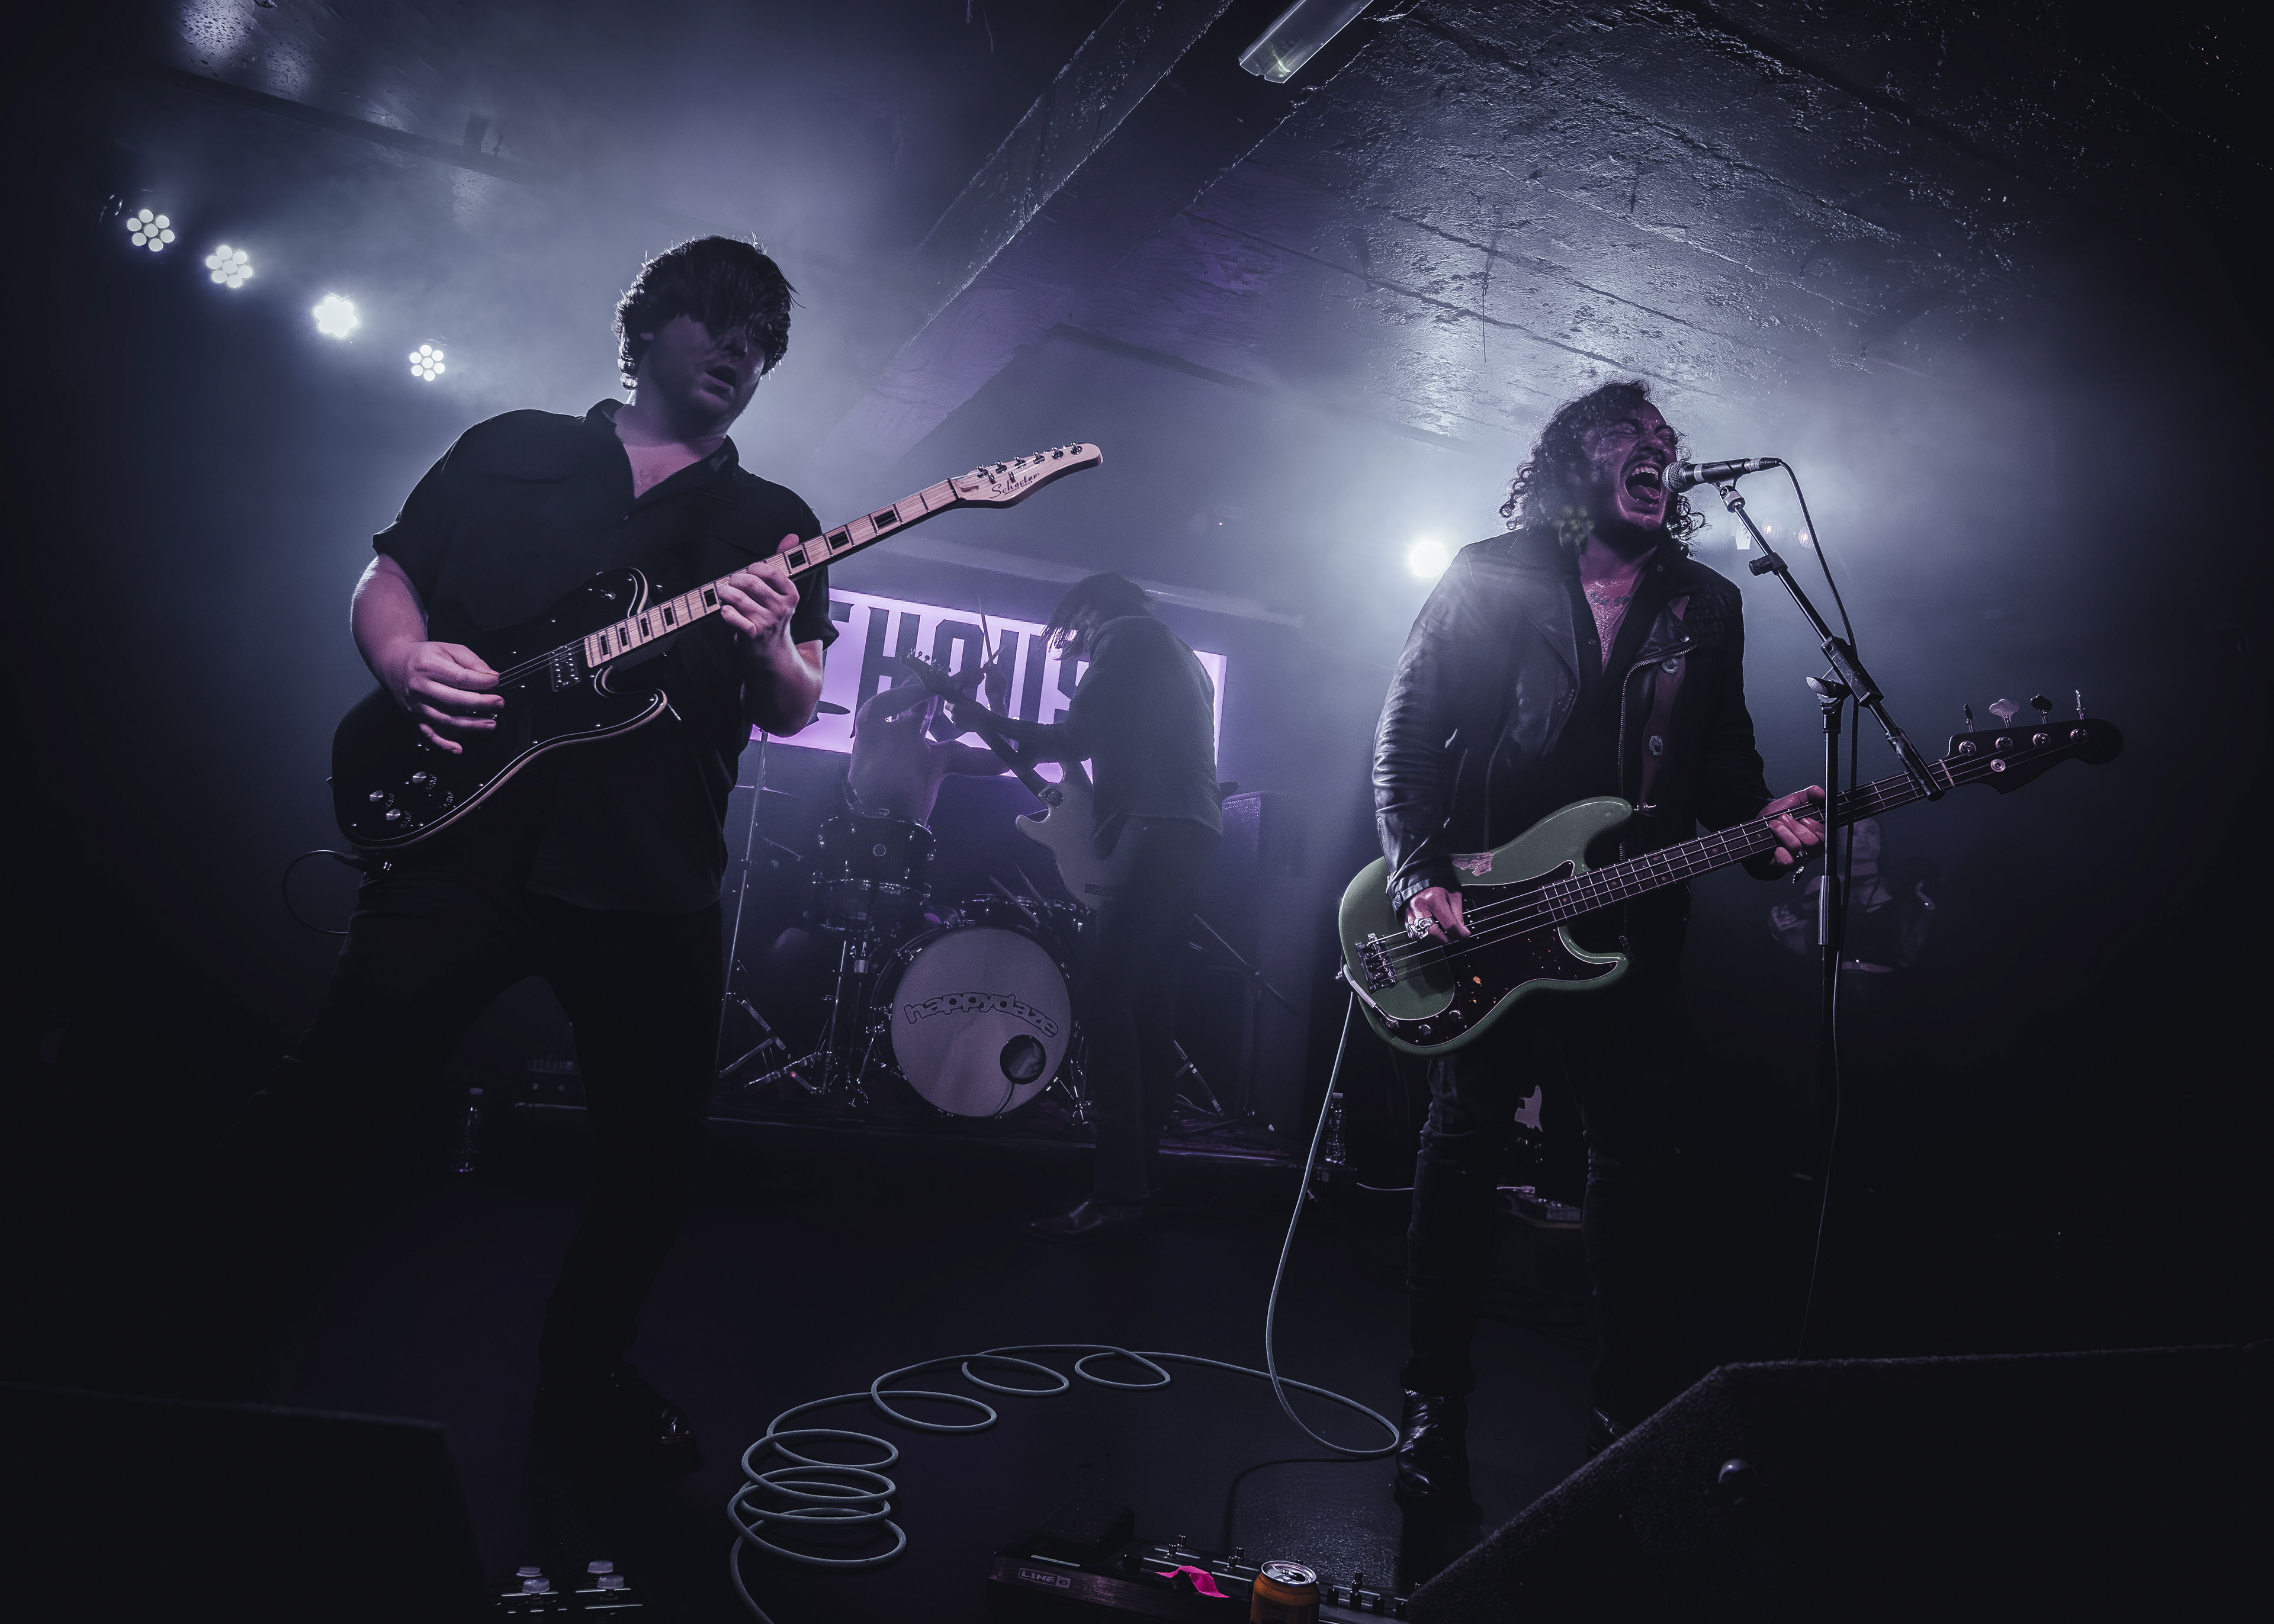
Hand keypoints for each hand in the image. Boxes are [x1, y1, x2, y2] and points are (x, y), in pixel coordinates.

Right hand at [383, 640, 500, 754]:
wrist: (394, 664)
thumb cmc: (424, 656)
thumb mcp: (448, 648)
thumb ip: (471, 661)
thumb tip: (491, 676)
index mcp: (428, 666)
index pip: (460, 678)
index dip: (482, 682)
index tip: (495, 681)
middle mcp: (420, 687)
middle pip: (454, 700)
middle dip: (481, 704)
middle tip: (499, 703)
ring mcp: (416, 705)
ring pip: (446, 720)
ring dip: (471, 725)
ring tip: (490, 724)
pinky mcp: (414, 717)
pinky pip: (429, 734)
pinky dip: (443, 743)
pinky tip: (458, 748)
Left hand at [718, 539, 800, 647]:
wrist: (773, 650)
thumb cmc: (774, 615)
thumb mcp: (783, 592)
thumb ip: (783, 563)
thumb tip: (792, 537)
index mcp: (791, 595)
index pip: (772, 572)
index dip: (755, 568)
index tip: (749, 570)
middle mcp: (781, 608)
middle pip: (751, 583)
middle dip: (736, 579)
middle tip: (731, 581)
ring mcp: (767, 622)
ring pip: (738, 598)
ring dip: (725, 592)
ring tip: (723, 593)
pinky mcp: (753, 634)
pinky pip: (732, 616)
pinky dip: (725, 611)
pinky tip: (726, 610)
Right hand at [1403, 885, 1468, 943]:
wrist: (1418, 875)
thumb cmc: (1436, 883)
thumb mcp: (1452, 894)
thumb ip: (1457, 914)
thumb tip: (1463, 931)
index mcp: (1434, 899)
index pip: (1449, 925)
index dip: (1460, 934)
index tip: (1464, 936)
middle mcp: (1420, 906)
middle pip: (1433, 934)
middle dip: (1445, 940)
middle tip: (1453, 937)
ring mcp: (1410, 912)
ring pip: (1422, 937)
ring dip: (1434, 940)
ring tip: (1442, 935)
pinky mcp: (1405, 917)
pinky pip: (1414, 934)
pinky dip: (1424, 937)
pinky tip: (1431, 932)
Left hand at [1760, 785, 1825, 868]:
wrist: (1759, 826)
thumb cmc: (1779, 815)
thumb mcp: (1795, 801)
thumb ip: (1809, 794)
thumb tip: (1821, 793)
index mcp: (1818, 834)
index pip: (1826, 835)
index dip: (1816, 827)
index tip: (1804, 818)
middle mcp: (1812, 848)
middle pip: (1812, 843)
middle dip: (1795, 827)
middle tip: (1784, 818)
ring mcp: (1800, 858)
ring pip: (1798, 848)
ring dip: (1783, 833)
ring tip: (1775, 825)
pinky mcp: (1786, 865)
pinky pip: (1788, 861)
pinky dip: (1779, 851)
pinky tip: (1775, 844)